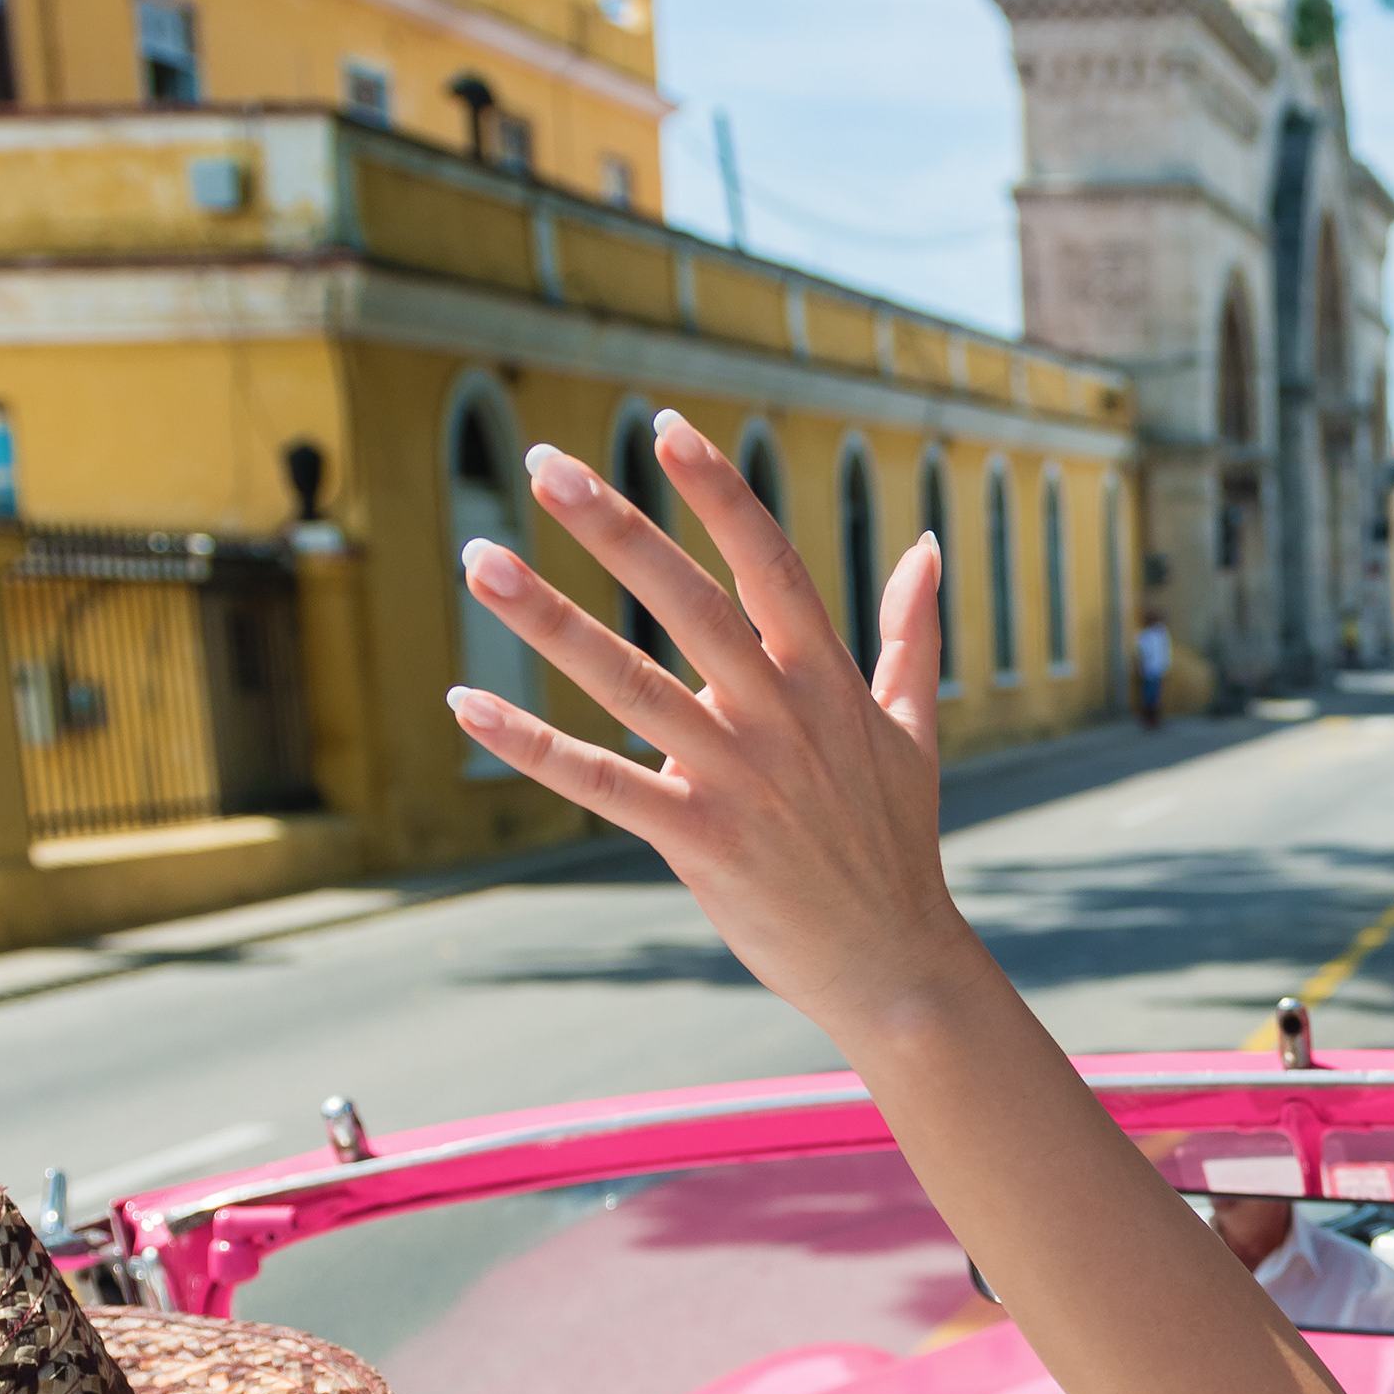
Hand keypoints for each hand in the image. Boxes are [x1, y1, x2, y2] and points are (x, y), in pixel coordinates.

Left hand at [448, 416, 992, 1045]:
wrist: (897, 965)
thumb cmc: (896, 844)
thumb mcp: (913, 728)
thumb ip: (910, 633)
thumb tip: (927, 545)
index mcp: (827, 680)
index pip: (770, 563)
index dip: (718, 493)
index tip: (666, 428)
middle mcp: (780, 717)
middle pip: (689, 603)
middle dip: (616, 527)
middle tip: (544, 462)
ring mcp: (738, 779)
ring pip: (630, 683)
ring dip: (550, 621)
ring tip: (481, 561)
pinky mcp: (700, 841)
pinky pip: (600, 783)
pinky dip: (531, 745)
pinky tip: (466, 703)